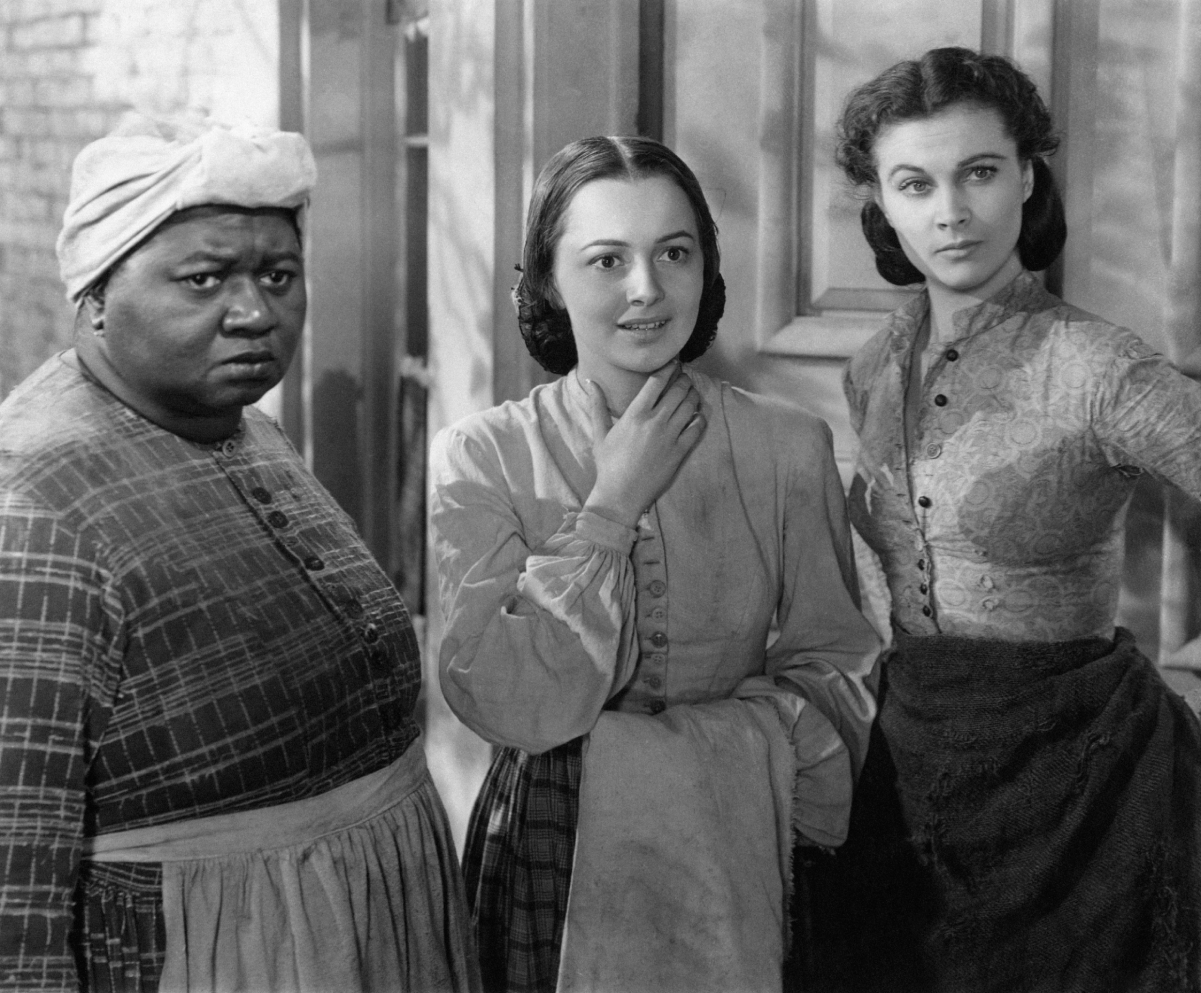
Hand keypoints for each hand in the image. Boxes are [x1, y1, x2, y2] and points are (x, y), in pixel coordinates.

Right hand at [582, 365, 706, 527]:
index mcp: (635, 413)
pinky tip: (697, 415)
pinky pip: (697, 428)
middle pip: (678, 390)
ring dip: (693, 395)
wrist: (621, 493)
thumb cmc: (609, 464)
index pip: (657, 381)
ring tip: (691, 393)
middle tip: (684, 378)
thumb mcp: (600, 433)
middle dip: (684, 380)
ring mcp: (670, 436)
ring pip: (690, 406)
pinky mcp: (680, 451)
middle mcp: (655, 421)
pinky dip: (700, 418)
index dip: (669, 368)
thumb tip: (591, 381)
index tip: (673, 363)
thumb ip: (597, 405)